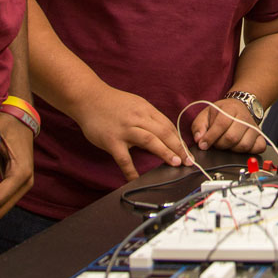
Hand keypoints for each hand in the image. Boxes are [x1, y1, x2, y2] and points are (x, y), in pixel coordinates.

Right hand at [72, 85, 190, 180]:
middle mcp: (138, 118)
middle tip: (188, 160)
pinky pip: (124, 158)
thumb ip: (147, 117)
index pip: (167, 125)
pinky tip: (137, 179)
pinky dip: (131, 170)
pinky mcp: (112, 140)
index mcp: (145, 109)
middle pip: (164, 132)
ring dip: (165, 152)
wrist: (88, 98)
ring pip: (150, 141)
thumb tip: (163, 133)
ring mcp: (125, 129)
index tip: (187, 150)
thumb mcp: (135, 104)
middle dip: (179, 147)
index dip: (179, 139)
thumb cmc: (112, 103)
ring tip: (176, 163)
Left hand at [192, 98, 263, 153]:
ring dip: (232, 150)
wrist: (239, 107)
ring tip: (227, 145)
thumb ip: (199, 126)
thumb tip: (199, 139)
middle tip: (216, 144)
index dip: (211, 137)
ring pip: (244, 145)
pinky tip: (239, 147)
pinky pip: (259, 147)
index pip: (222, 124)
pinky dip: (250, 151)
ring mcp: (254, 127)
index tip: (203, 145)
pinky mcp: (260, 135)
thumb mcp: (206, 114)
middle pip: (232, 137)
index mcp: (230, 109)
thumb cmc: (221, 113)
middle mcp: (244, 117)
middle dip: (220, 145)